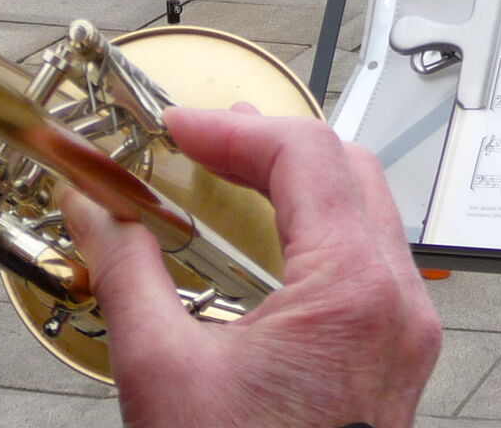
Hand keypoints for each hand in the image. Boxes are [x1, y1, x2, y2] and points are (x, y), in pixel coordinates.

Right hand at [65, 111, 441, 427]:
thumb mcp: (164, 371)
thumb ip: (127, 272)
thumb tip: (96, 211)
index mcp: (352, 292)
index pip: (303, 156)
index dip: (233, 129)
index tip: (179, 129)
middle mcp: (396, 304)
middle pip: (346, 168)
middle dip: (270, 142)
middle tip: (204, 140)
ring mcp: (405, 333)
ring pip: (365, 210)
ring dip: (298, 181)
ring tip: (229, 177)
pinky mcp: (396, 360)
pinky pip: (368, 260)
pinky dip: (316, 229)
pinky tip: (263, 241)